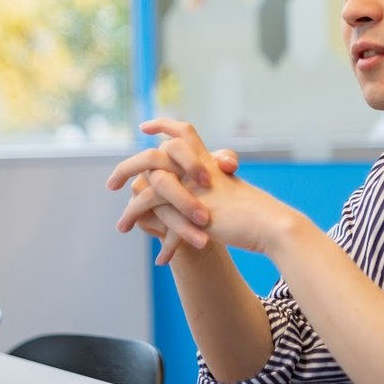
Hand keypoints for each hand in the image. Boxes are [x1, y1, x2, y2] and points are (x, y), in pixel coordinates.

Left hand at [124, 119, 306, 258]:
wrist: (271, 224)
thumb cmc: (259, 215)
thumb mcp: (232, 200)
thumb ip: (212, 196)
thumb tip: (203, 203)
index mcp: (208, 163)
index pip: (184, 132)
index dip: (164, 125)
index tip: (145, 126)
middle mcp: (197, 170)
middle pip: (153, 155)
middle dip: (127, 167)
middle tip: (111, 183)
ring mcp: (193, 187)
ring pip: (148, 185)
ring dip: (130, 210)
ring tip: (121, 228)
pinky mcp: (190, 207)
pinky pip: (157, 214)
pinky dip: (155, 237)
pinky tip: (157, 258)